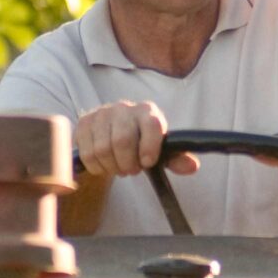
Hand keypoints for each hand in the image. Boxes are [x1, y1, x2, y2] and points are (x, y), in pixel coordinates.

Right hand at [74, 101, 197, 178]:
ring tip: (118, 167)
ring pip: (103, 148)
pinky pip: (87, 152)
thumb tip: (192, 166)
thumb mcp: (162, 152)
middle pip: (122, 140)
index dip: (150, 148)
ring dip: (111, 166)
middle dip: (127, 163)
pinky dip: (96, 166)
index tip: (147, 163)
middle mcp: (124, 108)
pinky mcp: (84, 122)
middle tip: (130, 170)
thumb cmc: (142, 144)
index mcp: (148, 112)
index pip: (152, 125)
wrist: (113, 134)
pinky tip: (103, 165)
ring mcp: (102, 113)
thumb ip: (176, 159)